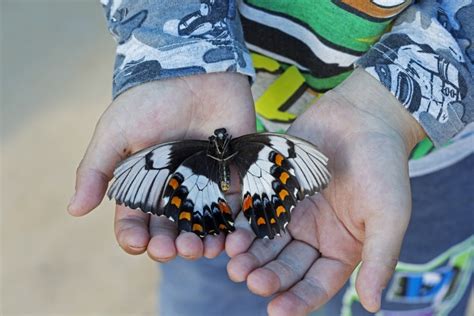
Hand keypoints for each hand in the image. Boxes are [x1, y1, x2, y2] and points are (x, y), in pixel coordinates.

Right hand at [68, 72, 254, 260]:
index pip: (134, 221)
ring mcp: (202, 185)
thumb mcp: (116, 132)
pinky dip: (229, 229)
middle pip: (168, 230)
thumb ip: (97, 169)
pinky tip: (226, 240)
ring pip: (199, 227)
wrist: (195, 73)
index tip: (137, 243)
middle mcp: (172, 190)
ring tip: (199, 250)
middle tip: (170, 250)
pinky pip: (231, 211)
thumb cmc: (151, 101)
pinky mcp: (230, 178)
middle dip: (167, 246)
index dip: (134, 236)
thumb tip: (74, 210)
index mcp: (142, 184)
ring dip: (198, 244)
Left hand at [225, 69, 425, 314]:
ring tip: (233, 262)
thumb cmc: (384, 167)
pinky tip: (227, 229)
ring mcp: (290, 211)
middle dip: (267, 275)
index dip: (298, 300)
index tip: (277, 312)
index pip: (317, 283)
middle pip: (285, 264)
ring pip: (264, 240)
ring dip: (248, 253)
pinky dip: (240, 220)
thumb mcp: (388, 216)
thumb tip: (375, 306)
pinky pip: (253, 207)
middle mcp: (312, 234)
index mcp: (340, 248)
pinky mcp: (272, 187)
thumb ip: (379, 259)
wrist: (364, 116)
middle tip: (248, 280)